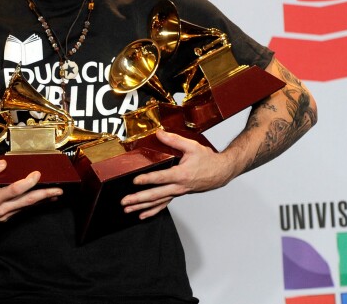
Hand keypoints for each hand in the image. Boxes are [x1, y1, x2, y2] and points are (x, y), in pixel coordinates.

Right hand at [0, 160, 63, 221]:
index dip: (29, 182)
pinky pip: (19, 210)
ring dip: (40, 200)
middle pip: (27, 202)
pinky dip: (29, 204)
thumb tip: (3, 164)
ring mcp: (2, 216)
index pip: (16, 190)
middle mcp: (0, 210)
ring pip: (25, 207)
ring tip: (53, 194)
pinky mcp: (2, 218)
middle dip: (44, 195)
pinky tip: (36, 200)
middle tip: (58, 190)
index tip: (37, 174)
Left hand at [120, 130, 234, 219]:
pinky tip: (142, 214)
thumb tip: (159, 132)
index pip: (161, 178)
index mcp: (182, 174)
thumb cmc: (208, 160)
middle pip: (157, 195)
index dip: (148, 179)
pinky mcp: (178, 194)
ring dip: (142, 206)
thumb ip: (173, 140)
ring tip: (128, 209)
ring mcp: (178, 192)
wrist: (221, 172)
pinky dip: (153, 210)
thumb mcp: (192, 146)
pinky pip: (164, 204)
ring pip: (158, 202)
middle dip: (139, 199)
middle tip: (125, 201)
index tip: (135, 181)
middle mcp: (179, 186)